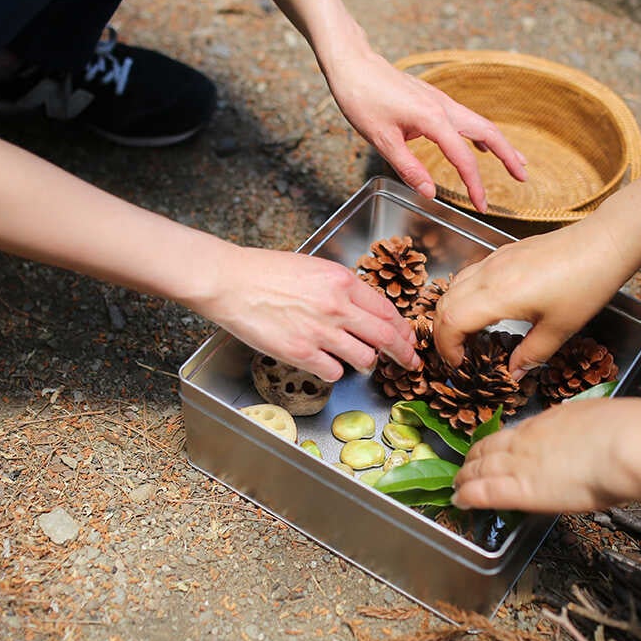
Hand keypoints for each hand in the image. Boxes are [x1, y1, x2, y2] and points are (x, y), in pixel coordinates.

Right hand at [200, 247, 418, 381]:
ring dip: (365, 362)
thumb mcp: (314, 268)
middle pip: (386, 337)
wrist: (230, 281)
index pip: (387, 310)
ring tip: (357, 359)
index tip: (407, 338)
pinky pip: (334, 372)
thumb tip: (363, 309)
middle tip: (411, 363)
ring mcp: (320, 331)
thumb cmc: (265, 272)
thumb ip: (341, 288)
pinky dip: (334, 371)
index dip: (402, 329)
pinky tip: (325, 363)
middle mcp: (337, 306)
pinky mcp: (300, 352)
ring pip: (364, 358)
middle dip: (404, 354)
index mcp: (342, 281)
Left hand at [323, 46, 526, 211]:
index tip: (482, 206)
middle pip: (488, 133)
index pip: (463, 159)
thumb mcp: (381, 140)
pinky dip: (481, 133)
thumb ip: (408, 168)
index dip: (475, 185)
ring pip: (481, 123)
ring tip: (517, 162)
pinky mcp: (434, 99)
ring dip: (500, 144)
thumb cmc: (362, 99)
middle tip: (524, 178)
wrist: (353, 63)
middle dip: (509, 156)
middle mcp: (444, 108)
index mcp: (433, 119)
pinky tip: (482, 145)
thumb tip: (430, 193)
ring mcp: (441, 100)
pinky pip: (466, 117)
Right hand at [433, 219, 625, 377]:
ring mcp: (495, 259)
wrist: (604, 242)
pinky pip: (470, 275)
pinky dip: (464, 296)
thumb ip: (530, 355)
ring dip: (451, 312)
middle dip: (442, 334)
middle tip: (458, 356)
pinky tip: (485, 310)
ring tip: (468, 335)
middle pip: (443, 304)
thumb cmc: (586, 285)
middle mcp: (489, 274)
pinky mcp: (504, 252)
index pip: (450, 322)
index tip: (460, 366)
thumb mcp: (560, 330)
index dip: (447, 348)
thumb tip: (512, 375)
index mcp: (498, 295)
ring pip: (453, 286)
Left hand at [453, 399, 636, 512]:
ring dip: (465, 477)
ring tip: (457, 485)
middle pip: (489, 448)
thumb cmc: (626, 431)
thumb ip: (586, 425)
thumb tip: (590, 426)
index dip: (497, 443)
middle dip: (474, 459)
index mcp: (548, 422)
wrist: (625, 444)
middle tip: (465, 468)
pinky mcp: (521, 489)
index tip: (491, 450)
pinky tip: (459, 499)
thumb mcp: (599, 417)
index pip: (513, 433)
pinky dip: (468, 495)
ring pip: (481, 469)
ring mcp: (521, 464)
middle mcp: (528, 441)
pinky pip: (485, 491)